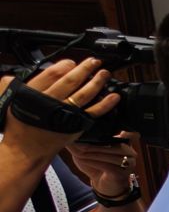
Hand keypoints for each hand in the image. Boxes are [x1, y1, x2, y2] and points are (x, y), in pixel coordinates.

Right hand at [0, 60, 119, 163]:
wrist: (27, 149)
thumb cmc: (20, 126)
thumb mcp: (10, 102)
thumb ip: (13, 86)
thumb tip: (14, 75)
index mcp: (34, 95)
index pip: (52, 74)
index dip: (64, 65)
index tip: (72, 62)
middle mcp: (51, 103)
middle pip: (71, 81)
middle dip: (84, 69)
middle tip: (94, 62)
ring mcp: (65, 114)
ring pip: (84, 94)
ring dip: (97, 82)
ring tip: (105, 73)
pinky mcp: (76, 125)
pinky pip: (94, 112)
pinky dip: (106, 104)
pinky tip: (114, 96)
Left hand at [67, 136, 137, 196]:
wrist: (104, 185)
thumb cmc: (97, 166)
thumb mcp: (88, 152)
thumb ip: (82, 142)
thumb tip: (70, 133)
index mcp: (125, 143)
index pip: (122, 134)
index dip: (109, 132)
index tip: (91, 132)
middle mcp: (130, 153)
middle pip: (114, 144)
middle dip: (95, 145)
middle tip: (79, 144)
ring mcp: (128, 164)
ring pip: (110, 155)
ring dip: (93, 154)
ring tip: (79, 152)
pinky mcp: (122, 174)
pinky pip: (107, 166)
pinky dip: (94, 162)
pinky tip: (83, 160)